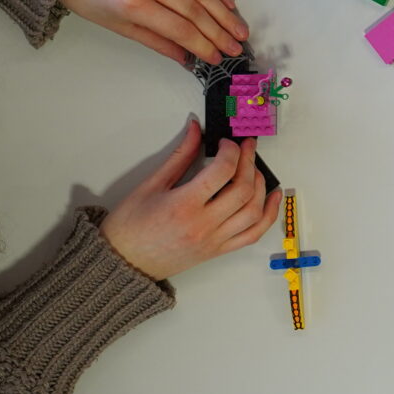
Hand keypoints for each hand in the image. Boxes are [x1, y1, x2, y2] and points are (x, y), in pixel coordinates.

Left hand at [60, 0, 248, 65]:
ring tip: (239, 29)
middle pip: (195, 10)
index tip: (218, 57)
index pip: (180, 28)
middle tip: (236, 46)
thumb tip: (187, 58)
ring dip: (224, 12)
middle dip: (219, 31)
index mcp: (134, 4)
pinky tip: (227, 1)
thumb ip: (156, 41)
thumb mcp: (117, 25)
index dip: (203, 44)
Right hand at [100, 120, 277, 281]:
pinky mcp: (218, 251)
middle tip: (247, 147)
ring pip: (253, 211)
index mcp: (184, 206)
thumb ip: (179, 156)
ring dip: (261, 185)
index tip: (226, 142)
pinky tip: (273, 196)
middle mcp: (203, 225)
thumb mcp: (150, 185)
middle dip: (249, 161)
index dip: (230, 150)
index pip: (222, 171)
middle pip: (243, 189)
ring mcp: (214, 240)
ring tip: (254, 168)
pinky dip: (268, 215)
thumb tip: (197, 128)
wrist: (121, 264)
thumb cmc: (129, 227)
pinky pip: (253, 234)